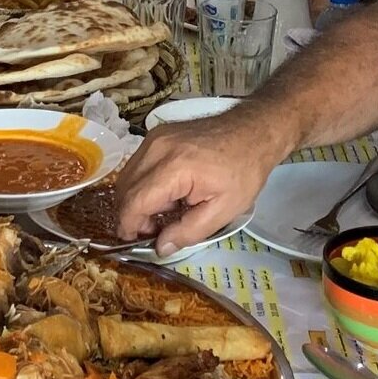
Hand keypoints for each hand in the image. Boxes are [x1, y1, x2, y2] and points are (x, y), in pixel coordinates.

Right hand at [112, 103, 290, 253]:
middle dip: (133, 215)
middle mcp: (157, 148)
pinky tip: (168, 193)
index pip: (133, 202)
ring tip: (165, 212)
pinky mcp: (156, 134)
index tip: (138, 242)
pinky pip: (137, 164)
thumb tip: (160, 247)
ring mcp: (154, 138)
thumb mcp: (224, 211)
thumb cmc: (244, 171)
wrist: (254, 131)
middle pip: (124, 189)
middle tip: (156, 230)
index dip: (129, 227)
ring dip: (137, 200)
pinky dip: (143, 184)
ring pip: (126, 177)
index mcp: (174, 168)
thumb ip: (189, 232)